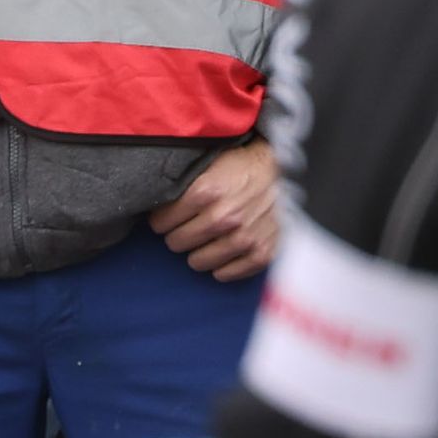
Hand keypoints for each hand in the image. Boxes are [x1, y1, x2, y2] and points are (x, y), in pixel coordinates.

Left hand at [149, 140, 280, 282]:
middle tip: (187, 226)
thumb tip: (150, 197)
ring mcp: (243, 238)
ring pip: (197, 262)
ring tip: (206, 238)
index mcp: (205, 191)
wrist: (286, 171)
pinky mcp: (261, 253)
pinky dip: (222, 266)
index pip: (161, 222)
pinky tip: (223, 251)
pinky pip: (226, 274)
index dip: (162, 218)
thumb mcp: (209, 163)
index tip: (169, 216)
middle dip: (178, 234)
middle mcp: (223, 217)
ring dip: (197, 251)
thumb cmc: (243, 165)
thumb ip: (182, 182)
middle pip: (176, 244)